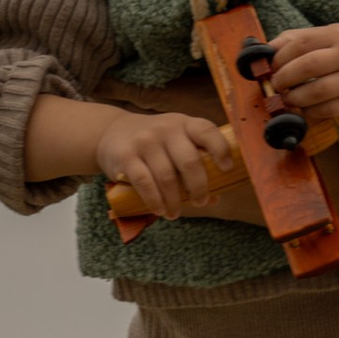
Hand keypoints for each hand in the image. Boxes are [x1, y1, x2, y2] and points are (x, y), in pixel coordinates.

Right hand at [101, 109, 236, 217]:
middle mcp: (165, 129)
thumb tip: (215, 198)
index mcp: (184, 124)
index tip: (227, 169)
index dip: (221, 149)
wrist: (111, 132)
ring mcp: (145, 141)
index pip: (207, 131)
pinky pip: (145, 183)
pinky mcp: (126, 156)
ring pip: (167, 177)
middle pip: (189, 161)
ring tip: (175, 213)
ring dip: (174, 201)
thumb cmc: (154, 144)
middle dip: (198, 188)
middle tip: (200, 202)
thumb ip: (196, 165)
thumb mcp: (176, 144)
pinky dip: (155, 201)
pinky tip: (159, 210)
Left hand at [257, 25, 338, 131]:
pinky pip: (328, 110)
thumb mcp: (330, 36)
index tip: (270, 67)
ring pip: (318, 91)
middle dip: (285, 77)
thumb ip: (299, 38)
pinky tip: (304, 109)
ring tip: (287, 99)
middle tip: (276, 84)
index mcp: (337, 35)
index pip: (302, 44)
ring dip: (295, 98)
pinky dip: (310, 112)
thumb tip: (265, 49)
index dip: (281, 57)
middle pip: (308, 66)